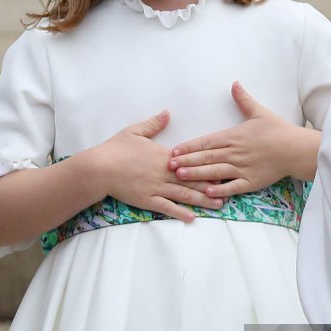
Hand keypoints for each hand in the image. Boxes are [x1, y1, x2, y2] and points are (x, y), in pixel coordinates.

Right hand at [92, 111, 222, 221]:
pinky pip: (167, 208)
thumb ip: (154, 123)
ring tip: (219, 205)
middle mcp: (164, 173)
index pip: (191, 161)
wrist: (99, 167)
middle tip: (231, 188)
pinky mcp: (147, 200)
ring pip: (184, 195)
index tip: (225, 166)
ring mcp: (156, 188)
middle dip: (213, 185)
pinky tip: (192, 217)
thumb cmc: (116, 148)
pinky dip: (180, 213)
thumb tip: (167, 113)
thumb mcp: (135, 131)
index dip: (209, 165)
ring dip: (203, 200)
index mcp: (164, 156)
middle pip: (193, 180)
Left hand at [168, 82, 319, 196]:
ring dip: (196, 174)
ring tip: (180, 176)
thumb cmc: (278, 130)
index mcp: (234, 136)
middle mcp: (235, 153)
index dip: (189, 146)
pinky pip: (233, 187)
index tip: (174, 150)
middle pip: (206, 157)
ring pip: (215, 171)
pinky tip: (207, 191)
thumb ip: (244, 100)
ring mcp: (242, 168)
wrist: (296, 149)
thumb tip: (234, 83)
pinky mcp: (251, 181)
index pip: (206, 142)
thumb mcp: (259, 112)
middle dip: (186, 161)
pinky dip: (220, 189)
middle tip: (168, 165)